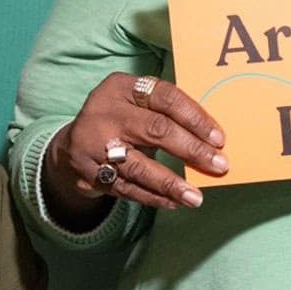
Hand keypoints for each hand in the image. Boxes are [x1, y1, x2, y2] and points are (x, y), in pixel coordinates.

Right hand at [45, 72, 225, 220]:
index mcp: (121, 87)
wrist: (71, 144)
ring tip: (195, 197)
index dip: (195, 117)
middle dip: (191, 150)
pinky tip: (175, 202)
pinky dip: (153, 197)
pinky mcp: (88, 172)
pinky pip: (127, 188)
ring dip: (171, 184)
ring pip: (139, 166)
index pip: (165, 98)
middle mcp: (104, 112)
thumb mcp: (136, 103)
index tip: (219, 138)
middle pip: (156, 130)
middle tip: (219, 165)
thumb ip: (167, 113)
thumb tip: (211, 140)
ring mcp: (92, 143)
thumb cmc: (121, 119)